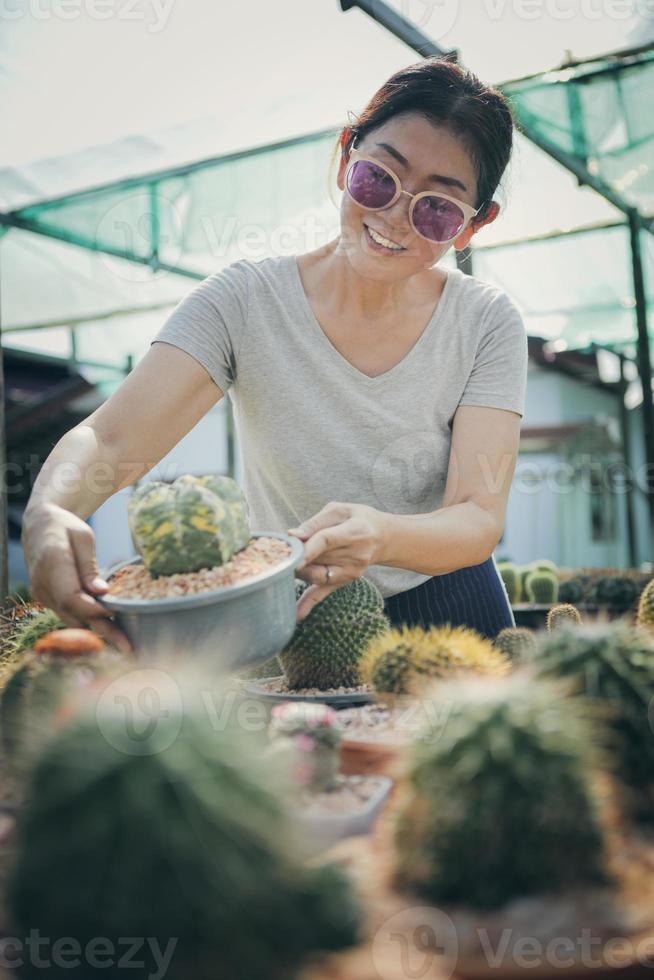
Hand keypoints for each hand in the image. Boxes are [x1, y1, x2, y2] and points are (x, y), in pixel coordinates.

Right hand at [21, 504, 131, 651]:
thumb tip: (102, 593)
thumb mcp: (83, 538)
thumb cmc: (65, 528)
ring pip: (71, 618)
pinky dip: (88, 621)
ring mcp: (41, 594)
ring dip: (97, 630)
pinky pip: (68, 614)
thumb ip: (90, 567)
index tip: (118, 618)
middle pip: (73, 614)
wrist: (40, 527)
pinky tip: (111, 629)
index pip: (72, 597)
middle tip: (128, 646)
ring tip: (124, 643)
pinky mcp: (46, 599)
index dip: (95, 610)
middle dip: (102, 631)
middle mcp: (42, 583)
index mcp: (52, 562)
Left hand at [287, 501, 388, 621]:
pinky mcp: (344, 581)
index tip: (290, 550)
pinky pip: (323, 593)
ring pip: (315, 575)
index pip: (326, 541)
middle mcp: (355, 556)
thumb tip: (293, 534)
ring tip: (286, 562)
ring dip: (298, 570)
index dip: (307, 547)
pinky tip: (296, 615)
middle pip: (318, 559)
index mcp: (354, 533)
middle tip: (279, 549)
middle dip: (296, 555)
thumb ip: (316, 522)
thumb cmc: (358, 519)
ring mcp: (350, 572)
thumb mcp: (341, 510)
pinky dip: (308, 604)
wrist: (383, 538)